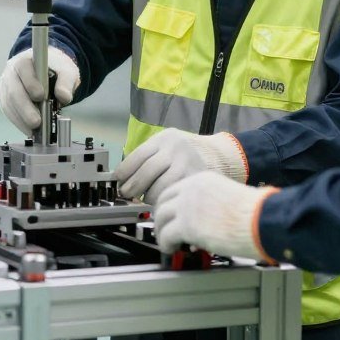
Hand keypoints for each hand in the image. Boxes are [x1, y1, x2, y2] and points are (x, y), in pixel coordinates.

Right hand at [0, 46, 79, 134]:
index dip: (30, 83)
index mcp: (24, 61)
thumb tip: (64, 97)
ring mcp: (5, 86)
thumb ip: (66, 82)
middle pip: (14, 90)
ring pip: (9, 104)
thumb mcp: (66, 71)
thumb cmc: (54, 69)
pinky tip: (29, 130)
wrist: (47, 70)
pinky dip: (19, 122)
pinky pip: (9, 112)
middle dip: (25, 108)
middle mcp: (11, 72)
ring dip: (21, 118)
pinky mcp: (5, 99)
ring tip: (34, 130)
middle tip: (37, 122)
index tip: (41, 96)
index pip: (23, 69)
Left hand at [116, 129, 246, 204]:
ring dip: (148, 197)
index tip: (118, 181)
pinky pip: (172, 196)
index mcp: (165, 138)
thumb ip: (149, 157)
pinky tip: (162, 201)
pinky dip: (163, 201)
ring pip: (158, 187)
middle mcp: (177, 148)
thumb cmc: (188, 154)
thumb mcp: (168, 147)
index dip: (124, 171)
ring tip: (146, 198)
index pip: (137, 155)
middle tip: (127, 194)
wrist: (222, 156)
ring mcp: (188, 164)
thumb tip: (122, 178)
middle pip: (146, 171)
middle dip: (132, 187)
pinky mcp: (195, 181)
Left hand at [154, 172, 277, 258]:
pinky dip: (165, 244)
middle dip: (161, 216)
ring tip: (166, 243)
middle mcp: (192, 189)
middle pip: (163, 200)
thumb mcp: (229, 198)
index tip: (169, 214)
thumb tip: (202, 221)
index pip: (176, 189)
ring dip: (161, 231)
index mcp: (203, 180)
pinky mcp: (187, 225)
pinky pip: (166, 235)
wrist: (261, 219)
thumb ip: (211, 204)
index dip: (170, 204)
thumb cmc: (255, 213)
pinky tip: (171, 249)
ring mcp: (187, 205)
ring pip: (161, 217)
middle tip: (163, 229)